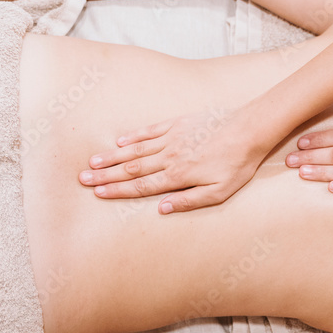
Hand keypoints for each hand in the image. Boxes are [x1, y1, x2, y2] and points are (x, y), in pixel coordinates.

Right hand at [79, 106, 269, 213]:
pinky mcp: (178, 123)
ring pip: (136, 149)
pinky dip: (133, 136)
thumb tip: (162, 209)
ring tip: (93, 162)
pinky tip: (119, 141)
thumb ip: (190, 202)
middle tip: (83, 178)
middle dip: (106, 175)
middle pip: (132, 168)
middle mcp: (170, 157)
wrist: (250, 129)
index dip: (118, 191)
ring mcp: (172, 138)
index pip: (142, 186)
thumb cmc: (237, 164)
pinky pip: (150, 131)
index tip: (98, 193)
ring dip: (113, 157)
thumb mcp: (220, 192)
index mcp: (178, 176)